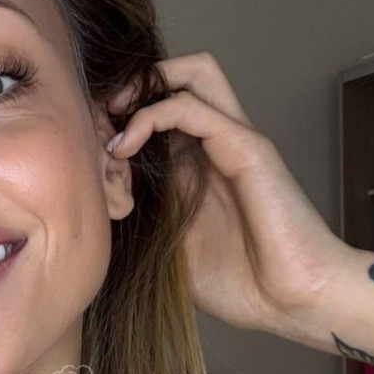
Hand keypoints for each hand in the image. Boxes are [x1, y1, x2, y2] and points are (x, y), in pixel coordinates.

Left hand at [106, 52, 350, 332]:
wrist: (292, 300)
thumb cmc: (239, 283)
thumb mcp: (165, 248)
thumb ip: (137, 220)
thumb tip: (89, 213)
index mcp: (196, 164)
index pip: (157, 107)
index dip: (114, 114)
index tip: (81, 142)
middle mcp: (215, 143)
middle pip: (177, 75)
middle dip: (130, 85)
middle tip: (97, 117)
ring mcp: (233, 140)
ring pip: (191, 72)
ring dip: (142, 87)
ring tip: (110, 120)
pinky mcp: (246, 147)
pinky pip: (192, 106)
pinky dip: (150, 115)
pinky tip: (125, 147)